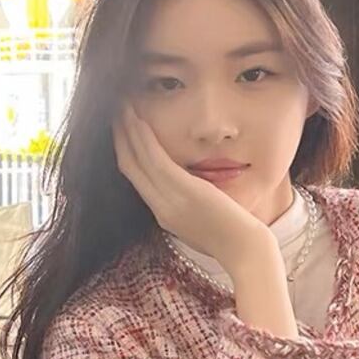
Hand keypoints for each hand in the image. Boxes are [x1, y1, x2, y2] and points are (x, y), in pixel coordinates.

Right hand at [112, 102, 275, 275]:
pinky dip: (144, 139)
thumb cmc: (231, 240)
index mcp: (163, 215)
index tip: (120, 131)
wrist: (244, 251)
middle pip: (129, 167)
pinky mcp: (184, 191)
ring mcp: (170, 201)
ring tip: (122, 107)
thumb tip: (185, 189)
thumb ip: (187, 207)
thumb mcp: (200, 225)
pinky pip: (156, 160)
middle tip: (114, 112)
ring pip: (137, 160)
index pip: (136, 180)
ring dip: (127, 131)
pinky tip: (139, 120)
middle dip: (119, 137)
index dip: (124, 152)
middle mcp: (160, 208)